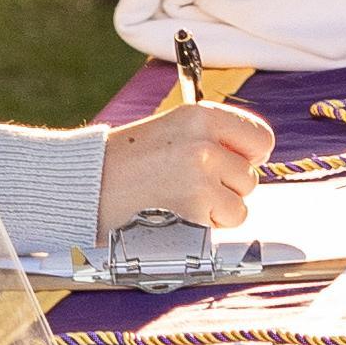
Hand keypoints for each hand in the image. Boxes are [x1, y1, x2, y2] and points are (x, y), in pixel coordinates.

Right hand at [96, 92, 275, 236]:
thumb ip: (211, 138)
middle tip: (189, 185)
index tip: (234, 163)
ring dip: (215, 210)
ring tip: (180, 200)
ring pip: (239, 206)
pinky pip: (220, 227)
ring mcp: (201, 181)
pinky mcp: (193, 213)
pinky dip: (202, 228)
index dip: (249, 156)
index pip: (260, 139)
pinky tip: (174, 215)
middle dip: (226, 187)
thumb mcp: (171, 130)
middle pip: (249, 178)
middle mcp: (205, 146)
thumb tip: (249, 157)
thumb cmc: (122, 161)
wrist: (84, 185)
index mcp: (201, 117)